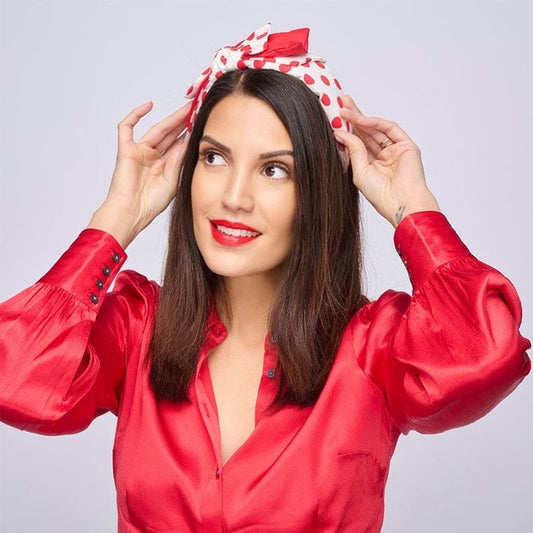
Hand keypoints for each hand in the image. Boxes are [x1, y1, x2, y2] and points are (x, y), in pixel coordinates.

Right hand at [88, 101, 190, 247]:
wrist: (132, 213)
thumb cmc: (150, 204)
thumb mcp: (173, 180)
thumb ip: (179, 160)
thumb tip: (188, 140)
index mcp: (164, 167)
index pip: (179, 145)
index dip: (190, 134)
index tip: (203, 124)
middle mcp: (152, 157)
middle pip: (170, 135)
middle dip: (183, 122)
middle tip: (197, 109)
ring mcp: (139, 152)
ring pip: (156, 129)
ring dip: (170, 119)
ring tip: (186, 108)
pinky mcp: (126, 150)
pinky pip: (126, 128)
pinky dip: (135, 115)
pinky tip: (149, 105)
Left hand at [334, 96, 439, 226]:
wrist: (399, 202)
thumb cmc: (381, 194)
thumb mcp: (359, 171)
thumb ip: (353, 149)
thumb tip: (339, 131)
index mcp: (372, 166)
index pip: (358, 143)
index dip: (347, 130)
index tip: (334, 119)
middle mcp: (384, 157)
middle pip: (366, 132)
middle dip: (353, 118)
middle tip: (340, 104)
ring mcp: (396, 150)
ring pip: (376, 129)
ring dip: (360, 118)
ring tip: (345, 109)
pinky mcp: (406, 145)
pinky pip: (389, 128)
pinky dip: (374, 123)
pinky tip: (360, 119)